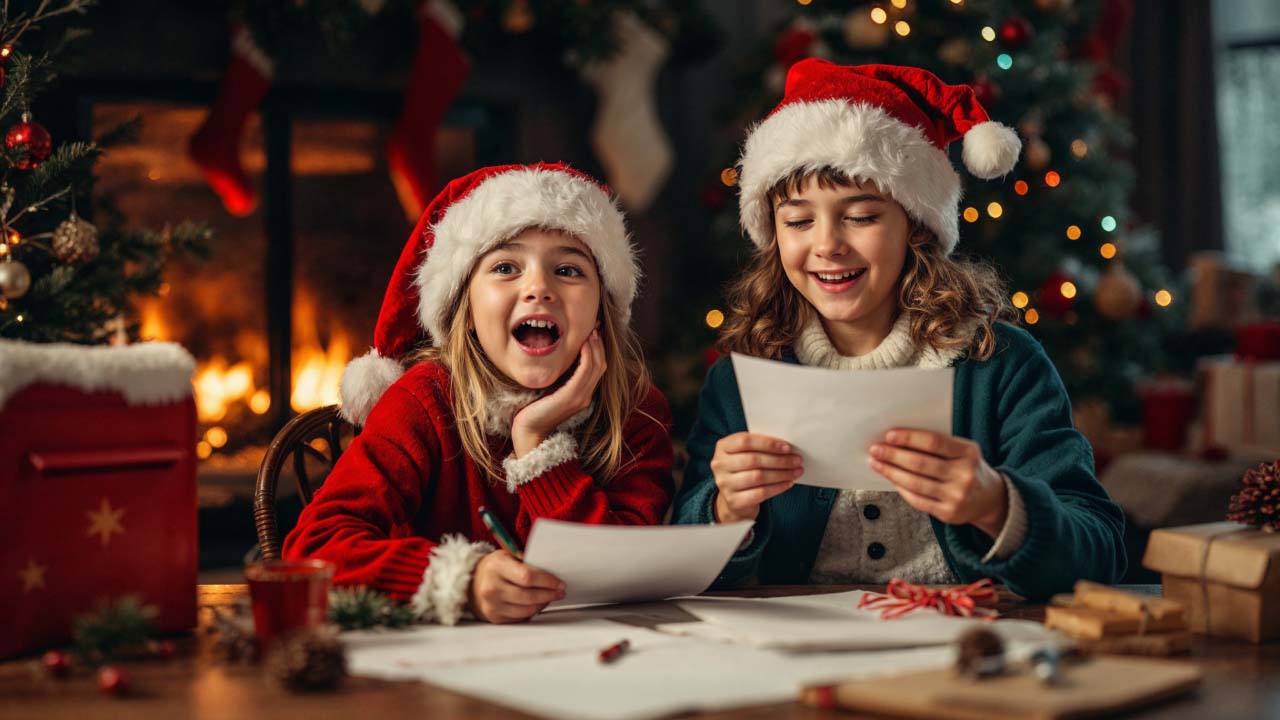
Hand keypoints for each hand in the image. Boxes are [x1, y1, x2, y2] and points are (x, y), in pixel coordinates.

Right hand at [468, 550, 565, 623]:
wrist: (471, 582)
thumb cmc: (494, 568)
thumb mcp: (507, 556)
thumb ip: (527, 562)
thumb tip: (553, 570)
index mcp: (496, 567)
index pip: (528, 576)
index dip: (548, 581)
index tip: (559, 583)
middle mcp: (492, 587)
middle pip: (529, 596)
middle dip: (549, 594)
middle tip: (560, 591)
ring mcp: (492, 605)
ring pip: (527, 610)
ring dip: (543, 604)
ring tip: (550, 597)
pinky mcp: (495, 617)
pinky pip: (521, 617)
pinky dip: (532, 611)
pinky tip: (537, 604)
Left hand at [511, 330, 605, 456]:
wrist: (529, 431)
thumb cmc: (535, 410)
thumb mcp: (550, 389)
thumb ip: (559, 378)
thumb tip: (558, 358)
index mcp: (582, 394)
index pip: (597, 367)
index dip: (598, 349)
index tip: (593, 331)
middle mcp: (585, 395)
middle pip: (600, 364)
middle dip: (599, 344)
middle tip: (595, 326)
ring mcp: (580, 397)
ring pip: (596, 366)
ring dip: (594, 347)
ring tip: (591, 332)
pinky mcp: (571, 397)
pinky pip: (584, 373)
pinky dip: (587, 357)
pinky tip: (583, 345)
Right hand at [710, 432, 802, 522]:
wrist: (734, 498)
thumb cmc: (745, 470)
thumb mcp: (746, 454)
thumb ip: (760, 447)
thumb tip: (787, 447)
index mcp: (722, 447)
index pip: (745, 441)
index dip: (768, 443)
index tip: (787, 447)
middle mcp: (720, 465)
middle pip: (753, 460)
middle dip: (779, 460)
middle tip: (797, 460)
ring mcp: (725, 484)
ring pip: (758, 477)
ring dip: (781, 474)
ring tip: (796, 472)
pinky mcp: (734, 501)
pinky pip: (760, 493)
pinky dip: (778, 487)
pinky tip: (788, 483)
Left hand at [868, 428, 1007, 537]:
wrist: (990, 499)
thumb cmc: (967, 468)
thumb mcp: (962, 452)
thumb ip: (937, 446)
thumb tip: (896, 440)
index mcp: (969, 453)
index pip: (934, 442)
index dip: (910, 438)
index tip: (889, 435)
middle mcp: (965, 475)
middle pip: (921, 464)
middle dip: (893, 455)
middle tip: (875, 449)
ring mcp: (957, 496)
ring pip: (915, 483)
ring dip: (891, 472)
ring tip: (876, 463)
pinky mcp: (949, 514)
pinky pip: (917, 500)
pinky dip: (901, 488)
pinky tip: (891, 480)